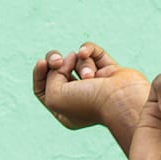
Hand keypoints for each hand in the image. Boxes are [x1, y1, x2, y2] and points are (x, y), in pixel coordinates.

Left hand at [32, 41, 149, 145]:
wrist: (121, 99)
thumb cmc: (87, 103)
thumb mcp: (54, 96)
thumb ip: (50, 77)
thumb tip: (65, 60)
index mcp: (62, 110)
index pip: (42, 89)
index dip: (39, 74)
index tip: (42, 62)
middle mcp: (78, 97)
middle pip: (57, 72)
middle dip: (54, 62)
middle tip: (57, 61)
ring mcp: (95, 83)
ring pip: (77, 61)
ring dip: (81, 64)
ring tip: (90, 76)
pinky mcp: (110, 70)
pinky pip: (94, 52)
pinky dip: (88, 49)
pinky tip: (85, 52)